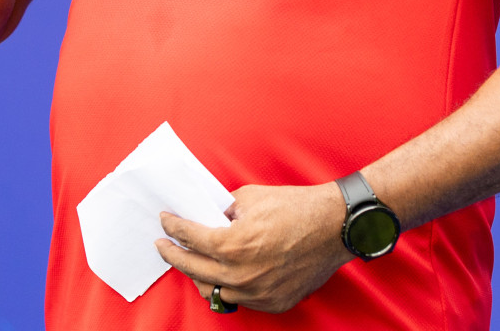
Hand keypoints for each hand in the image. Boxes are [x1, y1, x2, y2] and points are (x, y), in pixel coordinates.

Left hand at [155, 183, 351, 313]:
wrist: (335, 226)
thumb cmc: (296, 207)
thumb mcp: (250, 197)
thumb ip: (223, 209)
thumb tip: (208, 216)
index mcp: (232, 244)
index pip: (189, 238)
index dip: (172, 227)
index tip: (165, 221)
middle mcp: (241, 274)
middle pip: (193, 269)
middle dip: (173, 255)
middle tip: (164, 245)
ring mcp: (257, 292)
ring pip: (214, 291)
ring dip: (199, 275)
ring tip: (191, 262)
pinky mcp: (273, 302)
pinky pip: (241, 298)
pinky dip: (229, 286)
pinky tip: (223, 275)